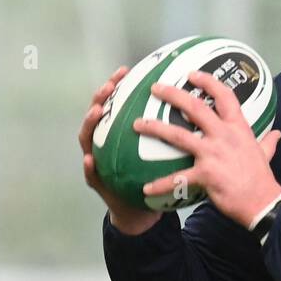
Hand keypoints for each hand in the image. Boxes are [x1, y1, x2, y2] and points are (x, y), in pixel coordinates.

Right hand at [77, 66, 161, 235]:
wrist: (141, 210)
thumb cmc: (151, 176)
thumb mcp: (162, 152)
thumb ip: (169, 131)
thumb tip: (191, 106)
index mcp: (121, 131)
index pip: (117, 103)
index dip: (118, 85)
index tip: (126, 70)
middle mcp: (105, 142)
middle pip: (98, 114)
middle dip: (100, 97)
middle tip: (109, 87)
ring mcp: (98, 160)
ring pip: (88, 138)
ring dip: (90, 124)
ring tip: (96, 113)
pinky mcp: (98, 182)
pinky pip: (91, 174)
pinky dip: (90, 167)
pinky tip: (91, 160)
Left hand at [132, 69, 280, 228]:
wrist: (263, 202)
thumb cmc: (262, 179)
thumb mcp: (265, 155)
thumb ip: (268, 143)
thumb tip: (276, 135)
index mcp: (238, 128)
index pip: (224, 96)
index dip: (207, 82)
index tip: (192, 74)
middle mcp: (224, 136)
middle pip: (195, 108)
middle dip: (173, 95)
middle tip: (156, 88)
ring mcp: (213, 153)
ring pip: (179, 135)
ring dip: (156, 128)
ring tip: (138, 124)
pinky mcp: (205, 174)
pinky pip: (178, 178)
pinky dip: (161, 184)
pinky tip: (146, 188)